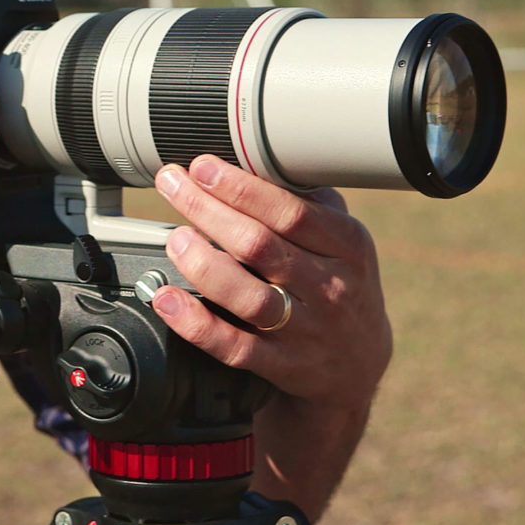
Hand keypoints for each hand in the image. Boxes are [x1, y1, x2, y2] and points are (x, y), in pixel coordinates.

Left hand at [150, 155, 391, 413]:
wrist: (356, 366)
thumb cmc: (340, 285)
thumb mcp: (344, 242)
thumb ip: (310, 202)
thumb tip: (260, 158)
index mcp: (347, 247)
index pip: (291, 212)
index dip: (242, 188)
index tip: (203, 166)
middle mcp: (329, 288)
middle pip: (261, 247)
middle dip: (209, 210)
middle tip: (172, 186)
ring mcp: (306, 331)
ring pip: (248, 297)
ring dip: (203, 264)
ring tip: (174, 238)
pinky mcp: (281, 366)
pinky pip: (234, 346)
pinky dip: (195, 322)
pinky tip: (167, 298)